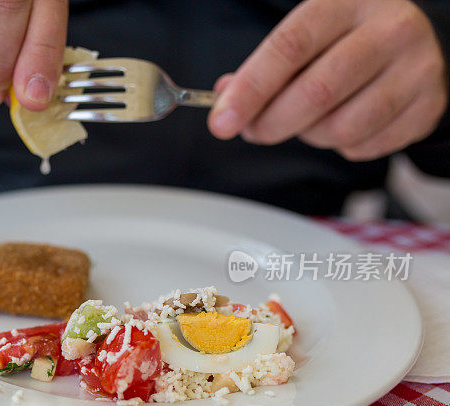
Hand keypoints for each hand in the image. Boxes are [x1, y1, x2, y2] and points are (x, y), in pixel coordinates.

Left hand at [208, 0, 448, 160]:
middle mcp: (388, 30)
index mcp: (346, 3)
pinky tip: (345, 122)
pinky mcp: (428, 106)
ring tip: (309, 120)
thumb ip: (262, 68)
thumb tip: (224, 102)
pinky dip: (342, 146)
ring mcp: (415, 68)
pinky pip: (365, 147)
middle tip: (253, 131)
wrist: (419, 41)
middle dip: (271, 123)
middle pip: (316, 93)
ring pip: (341, 128)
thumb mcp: (306, 36)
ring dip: (310, 136)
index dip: (250, 90)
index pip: (289, 47)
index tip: (222, 122)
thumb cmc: (347, 40)